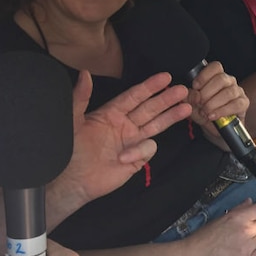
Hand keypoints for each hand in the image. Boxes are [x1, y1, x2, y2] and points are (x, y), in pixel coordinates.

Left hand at [54, 71, 191, 206]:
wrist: (73, 181)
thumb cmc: (69, 150)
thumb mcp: (73, 120)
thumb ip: (80, 97)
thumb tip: (85, 73)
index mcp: (111, 113)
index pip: (134, 96)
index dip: (149, 87)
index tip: (164, 77)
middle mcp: (125, 125)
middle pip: (150, 108)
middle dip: (166, 99)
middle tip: (182, 89)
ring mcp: (132, 141)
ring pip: (156, 125)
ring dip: (171, 116)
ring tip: (187, 107)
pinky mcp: (137, 158)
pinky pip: (147, 149)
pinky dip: (139, 151)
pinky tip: (124, 157)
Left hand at [188, 61, 248, 145]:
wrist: (214, 130)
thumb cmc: (204, 113)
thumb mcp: (192, 105)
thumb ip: (190, 98)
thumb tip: (194, 94)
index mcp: (216, 77)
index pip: (215, 67)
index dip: (204, 75)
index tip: (195, 87)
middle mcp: (229, 81)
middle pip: (221, 79)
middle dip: (207, 92)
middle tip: (200, 103)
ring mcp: (238, 92)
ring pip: (228, 92)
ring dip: (214, 103)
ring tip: (205, 112)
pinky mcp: (244, 103)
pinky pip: (236, 104)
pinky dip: (222, 111)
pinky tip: (213, 116)